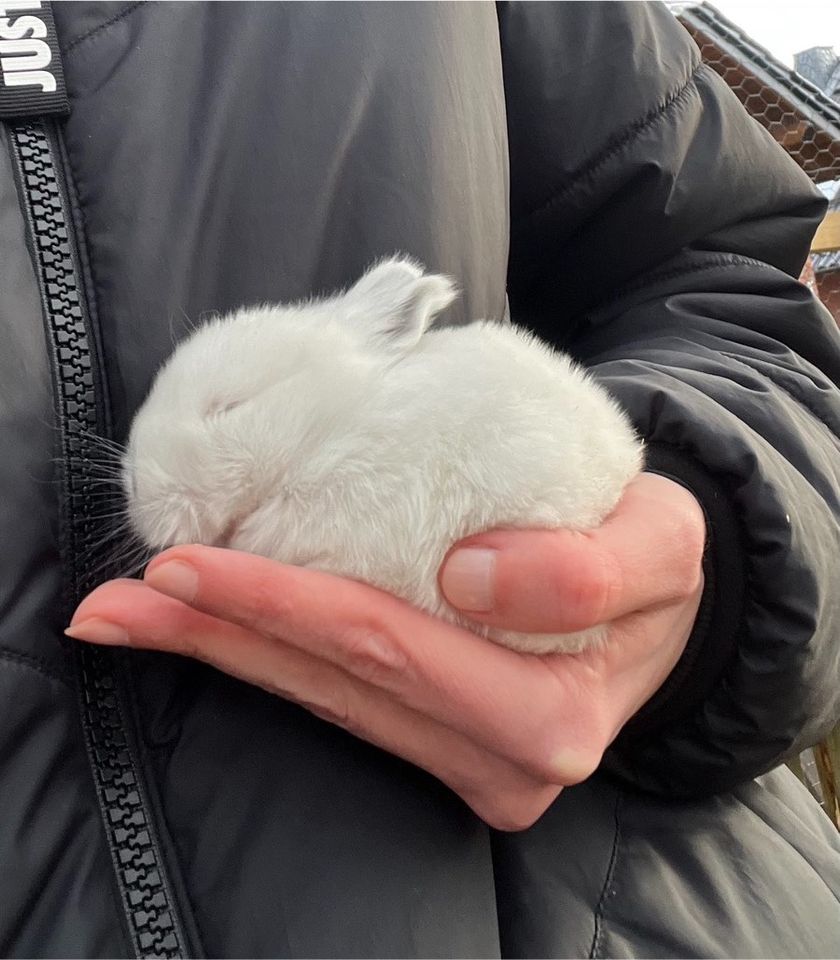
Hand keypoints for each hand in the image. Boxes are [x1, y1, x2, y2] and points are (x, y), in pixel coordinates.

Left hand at [66, 473, 704, 830]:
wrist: (662, 597)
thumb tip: (468, 578)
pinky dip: (271, 663)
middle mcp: (502, 759)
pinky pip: (344, 702)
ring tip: (132, 615)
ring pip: (326, 700)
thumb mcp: (665, 542)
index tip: (193, 561)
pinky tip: (213, 633)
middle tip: (117, 600)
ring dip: (224, 653)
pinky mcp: (446, 748)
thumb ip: (590, 567)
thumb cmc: (654, 553)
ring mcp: (468, 763)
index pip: (390, 647)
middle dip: (219, 634)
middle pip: (334, 684)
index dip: (284, 603)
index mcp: (551, 713)